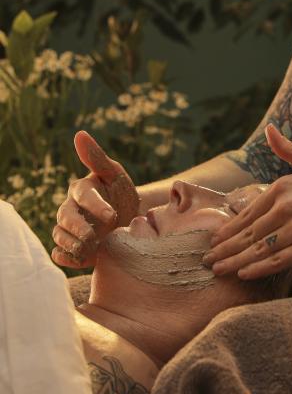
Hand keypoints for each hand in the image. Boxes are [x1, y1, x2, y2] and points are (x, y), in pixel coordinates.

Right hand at [51, 131, 139, 267]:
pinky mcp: (73, 249)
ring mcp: (71, 230)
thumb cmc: (120, 193)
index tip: (112, 215)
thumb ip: (98, 158)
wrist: (129, 220)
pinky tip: (76, 259)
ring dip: (72, 244)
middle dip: (78, 228)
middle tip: (93, 236)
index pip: (83, 195)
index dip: (96, 205)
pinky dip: (64, 258)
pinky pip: (60, 254)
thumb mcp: (115, 175)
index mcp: (82, 190)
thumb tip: (79, 134)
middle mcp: (72, 209)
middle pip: (65, 217)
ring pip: (60, 236)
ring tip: (89, 248)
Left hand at [204, 124, 291, 279]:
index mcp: (283, 187)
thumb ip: (290, 150)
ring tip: (216, 270)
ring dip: (233, 261)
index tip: (215, 239)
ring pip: (257, 249)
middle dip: (224, 248)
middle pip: (247, 232)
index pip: (248, 213)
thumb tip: (270, 131)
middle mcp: (285, 206)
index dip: (229, 228)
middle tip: (207, 259)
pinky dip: (257, 269)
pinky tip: (242, 275)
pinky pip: (276, 261)